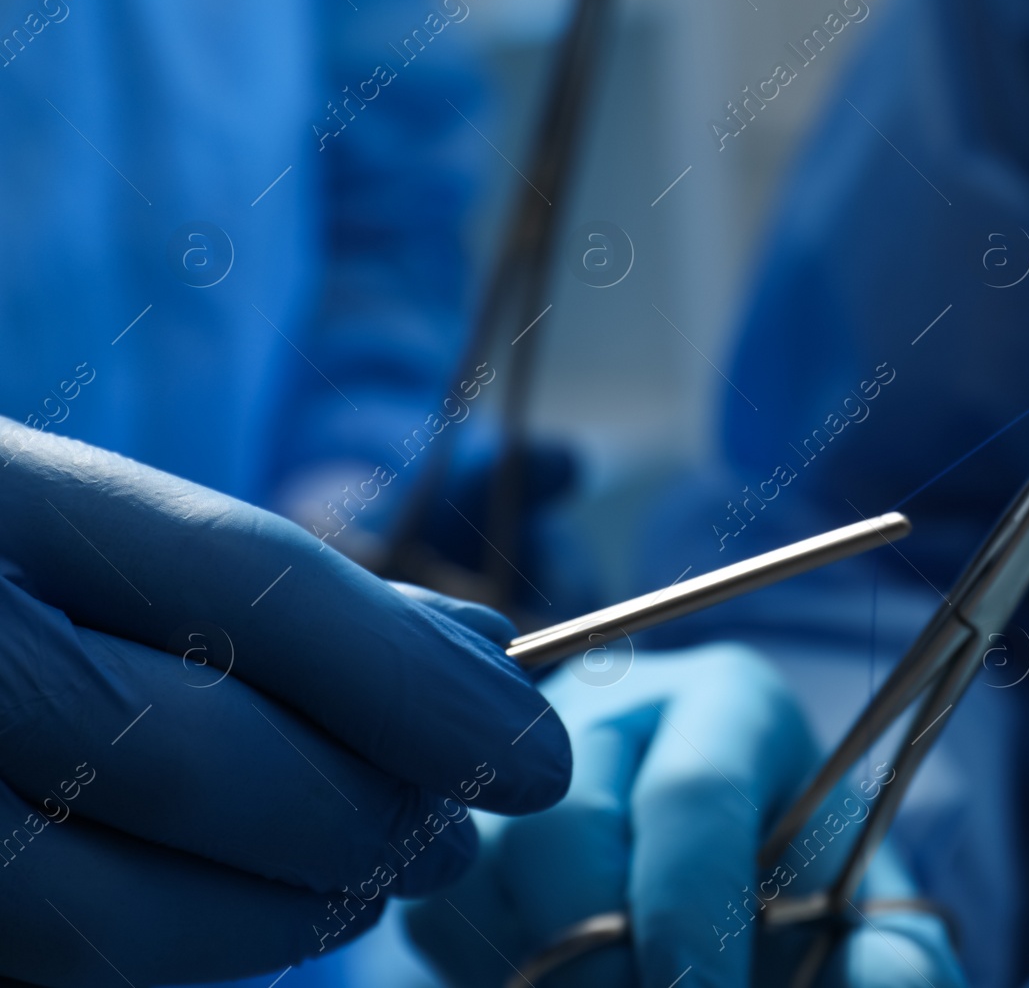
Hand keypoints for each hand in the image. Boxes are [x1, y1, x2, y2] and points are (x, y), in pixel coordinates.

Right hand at [0, 420, 570, 986]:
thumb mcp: (104, 524)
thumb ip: (277, 590)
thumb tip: (482, 656)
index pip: (236, 582)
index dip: (408, 681)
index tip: (538, 751)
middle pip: (182, 749)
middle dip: (359, 809)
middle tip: (463, 832)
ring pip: (94, 904)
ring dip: (279, 908)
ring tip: (375, 882)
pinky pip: (40, 952)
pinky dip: (174, 944)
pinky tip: (255, 911)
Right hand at [404, 645, 966, 987]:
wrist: (735, 907)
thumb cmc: (805, 905)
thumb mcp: (866, 923)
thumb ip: (892, 965)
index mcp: (728, 704)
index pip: (694, 796)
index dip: (692, 918)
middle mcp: (611, 707)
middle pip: (565, 824)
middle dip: (602, 958)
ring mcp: (520, 759)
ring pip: (487, 868)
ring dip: (542, 968)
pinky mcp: (459, 827)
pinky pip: (442, 907)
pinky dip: (494, 969)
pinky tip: (559, 984)